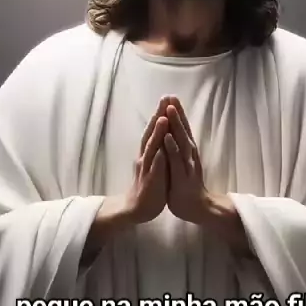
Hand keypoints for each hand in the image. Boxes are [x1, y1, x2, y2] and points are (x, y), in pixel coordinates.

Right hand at [125, 98, 168, 223]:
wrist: (137, 208)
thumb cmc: (149, 184)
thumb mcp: (155, 162)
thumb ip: (158, 147)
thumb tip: (163, 131)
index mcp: (150, 151)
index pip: (155, 129)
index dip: (161, 113)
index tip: (168, 97)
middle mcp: (146, 156)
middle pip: (151, 133)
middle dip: (158, 116)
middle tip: (164, 99)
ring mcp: (147, 168)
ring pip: (152, 149)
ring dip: (157, 134)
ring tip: (162, 119)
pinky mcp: (149, 182)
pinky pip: (154, 170)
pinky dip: (157, 160)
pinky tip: (161, 152)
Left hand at [164, 97, 208, 223]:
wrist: (197, 208)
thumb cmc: (186, 185)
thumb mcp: (181, 164)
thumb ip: (179, 149)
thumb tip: (175, 135)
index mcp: (187, 151)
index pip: (181, 129)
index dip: (176, 113)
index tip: (170, 97)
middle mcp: (189, 154)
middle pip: (182, 130)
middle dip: (177, 113)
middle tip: (171, 96)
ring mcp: (187, 164)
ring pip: (181, 141)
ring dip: (175, 125)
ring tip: (170, 110)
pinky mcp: (183, 176)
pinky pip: (177, 160)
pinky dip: (172, 148)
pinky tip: (167, 137)